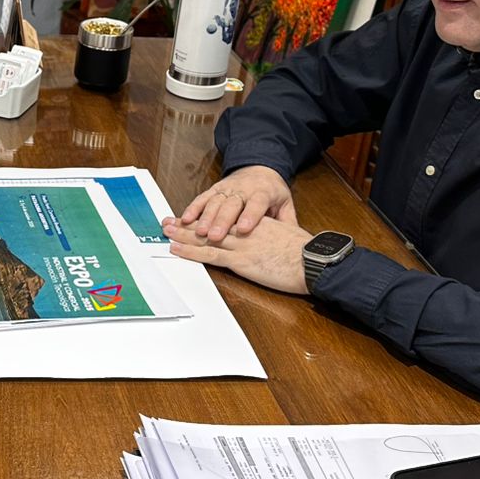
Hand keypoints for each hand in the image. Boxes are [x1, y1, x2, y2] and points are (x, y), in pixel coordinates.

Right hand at [166, 166, 296, 243]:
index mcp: (263, 193)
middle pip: (231, 205)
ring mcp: (227, 189)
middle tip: (214, 235)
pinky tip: (185, 219)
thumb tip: (297, 241)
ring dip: (204, 217)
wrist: (260, 166)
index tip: (245, 228)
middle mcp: (243, 190)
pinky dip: (193, 208)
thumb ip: (288, 221)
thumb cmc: (272, 190)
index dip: (250, 216)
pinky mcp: (215, 189)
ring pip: (214, 202)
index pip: (256, 204)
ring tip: (196, 231)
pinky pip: (202, 198)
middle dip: (221, 220)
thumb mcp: (285, 203)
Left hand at [166, 213, 312, 294]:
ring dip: (183, 234)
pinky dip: (191, 252)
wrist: (313, 262)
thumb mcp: (289, 236)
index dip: (207, 217)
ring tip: (165, 231)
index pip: (226, 218)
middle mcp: (245, 231)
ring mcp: (241, 245)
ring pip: (205, 237)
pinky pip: (211, 255)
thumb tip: (273, 237)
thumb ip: (276, 234)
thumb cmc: (306, 253)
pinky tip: (177, 249)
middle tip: (168, 220)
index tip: (192, 217)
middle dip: (187, 223)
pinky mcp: (241, 261)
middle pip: (211, 224)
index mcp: (257, 223)